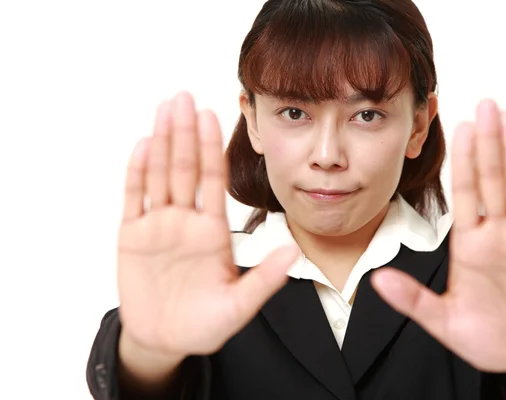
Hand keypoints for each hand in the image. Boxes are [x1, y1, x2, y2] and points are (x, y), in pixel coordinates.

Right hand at [117, 92, 297, 356]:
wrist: (165, 341)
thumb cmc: (204, 324)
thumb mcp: (238, 307)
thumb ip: (264, 279)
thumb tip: (295, 252)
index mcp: (213, 231)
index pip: (213, 180)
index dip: (211, 148)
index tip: (214, 115)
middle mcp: (186, 221)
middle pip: (185, 168)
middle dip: (184, 134)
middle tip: (184, 97)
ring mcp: (158, 226)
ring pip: (159, 175)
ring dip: (161, 142)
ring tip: (165, 109)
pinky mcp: (132, 236)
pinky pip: (134, 199)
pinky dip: (137, 173)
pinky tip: (142, 145)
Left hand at [372, 100, 505, 380]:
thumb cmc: (485, 338)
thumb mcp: (443, 321)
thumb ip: (412, 299)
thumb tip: (375, 281)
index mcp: (468, 245)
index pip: (465, 193)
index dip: (464, 161)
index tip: (457, 128)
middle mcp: (496, 233)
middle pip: (492, 179)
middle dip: (488, 143)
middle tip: (485, 105)